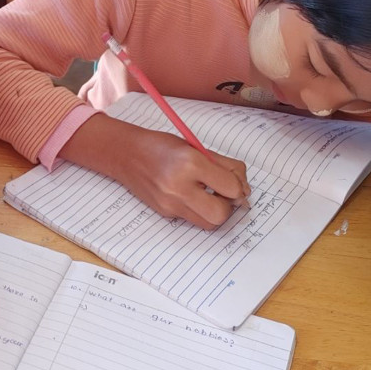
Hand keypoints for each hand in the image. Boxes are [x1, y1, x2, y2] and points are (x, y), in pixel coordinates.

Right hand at [59, 114, 250, 229]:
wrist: (126, 154)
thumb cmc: (162, 146)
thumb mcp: (196, 148)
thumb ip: (224, 166)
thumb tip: (244, 189)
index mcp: (190, 163)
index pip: (231, 188)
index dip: (239, 186)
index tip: (235, 182)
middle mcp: (179, 186)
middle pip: (220, 215)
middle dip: (228, 206)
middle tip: (224, 193)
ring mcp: (170, 203)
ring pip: (208, 223)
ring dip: (215, 212)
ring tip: (209, 195)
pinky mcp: (165, 213)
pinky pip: (192, 219)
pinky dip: (199, 210)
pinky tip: (191, 195)